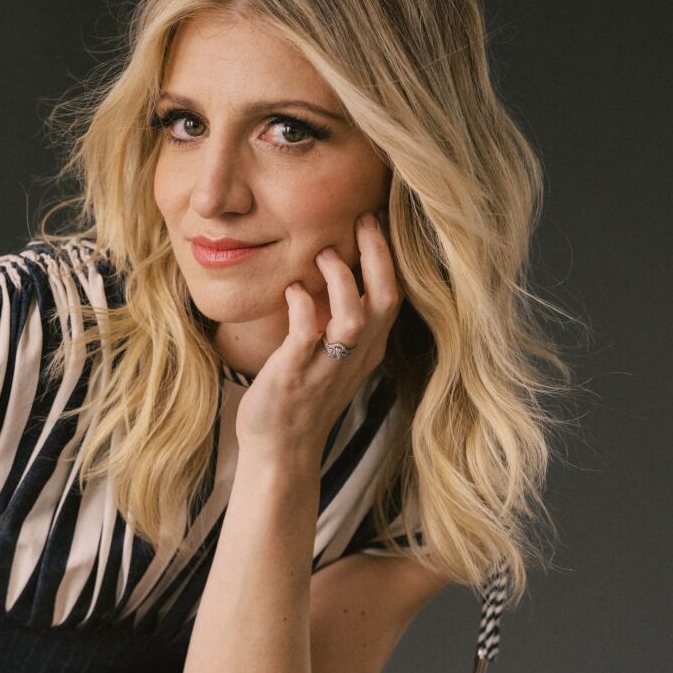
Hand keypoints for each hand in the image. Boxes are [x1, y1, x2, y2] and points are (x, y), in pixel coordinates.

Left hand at [235, 210, 403, 463]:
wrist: (280, 452)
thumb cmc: (300, 400)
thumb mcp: (331, 359)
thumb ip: (337, 323)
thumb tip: (331, 274)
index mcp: (366, 351)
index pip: (392, 298)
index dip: (388, 259)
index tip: (373, 222)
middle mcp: (355, 358)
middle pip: (385, 301)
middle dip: (378, 257)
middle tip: (363, 220)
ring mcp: (327, 368)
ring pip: (353, 319)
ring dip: (343, 282)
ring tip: (325, 254)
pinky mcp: (294, 376)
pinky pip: (307, 336)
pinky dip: (303, 308)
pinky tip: (293, 291)